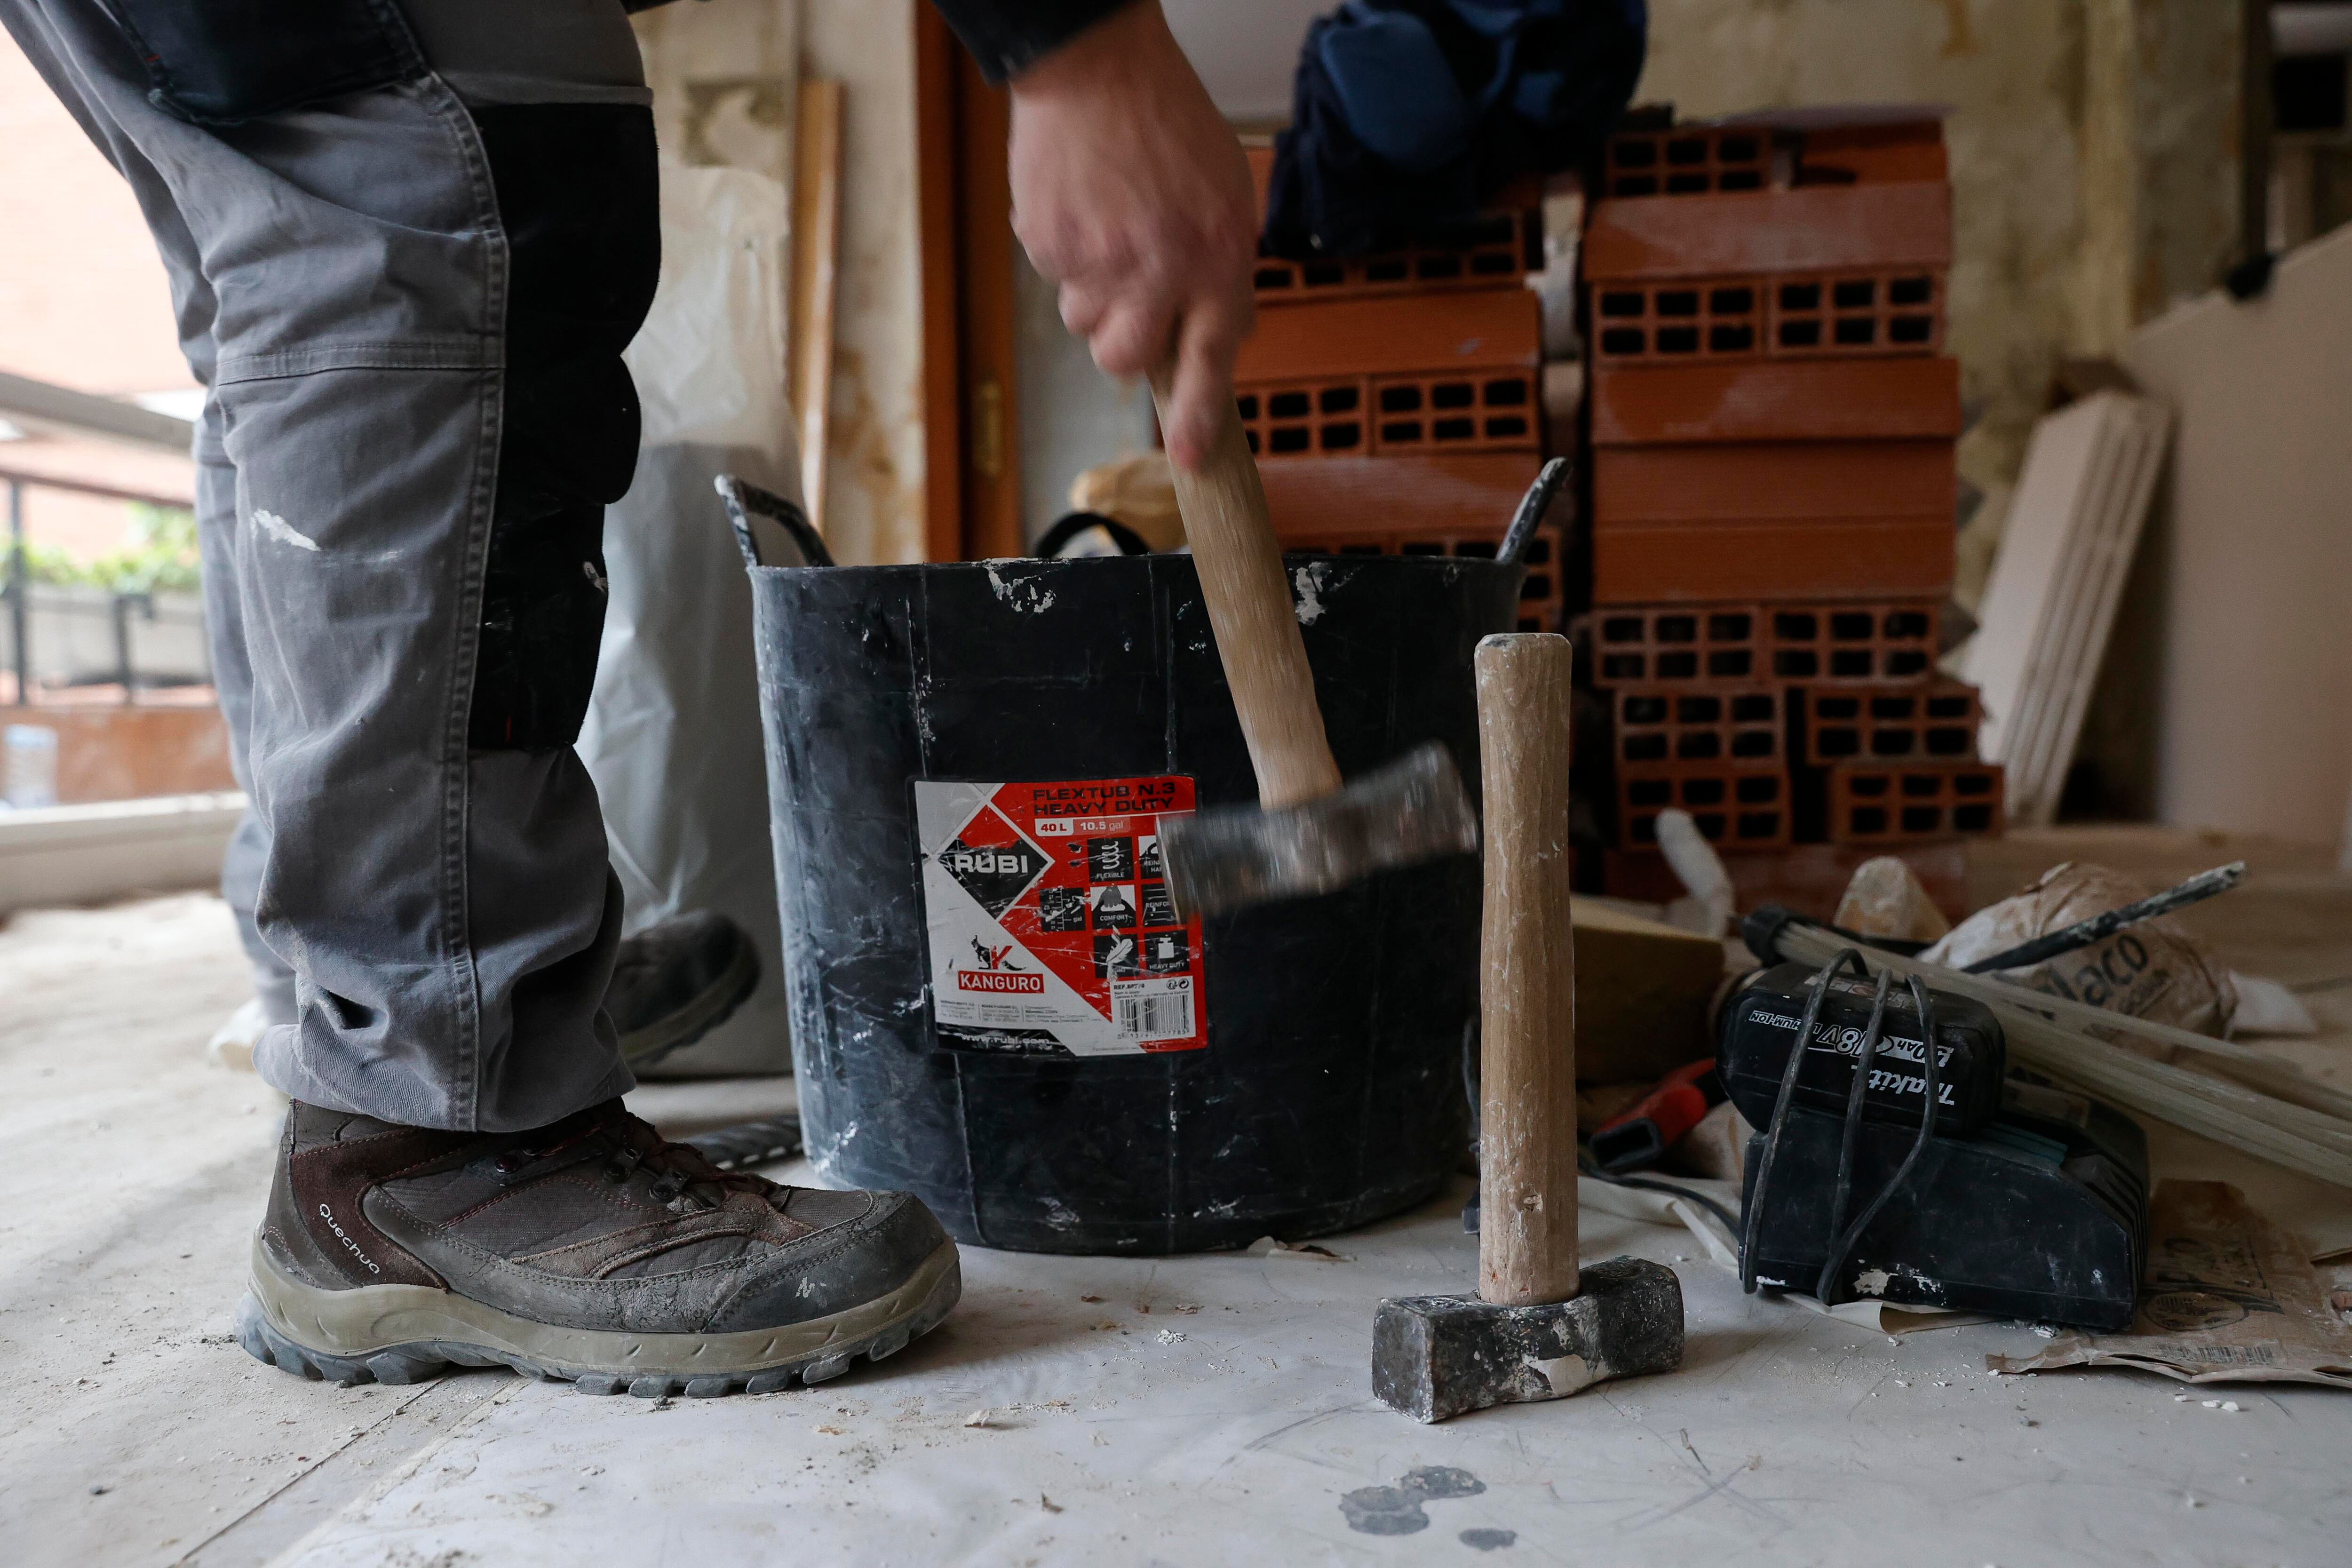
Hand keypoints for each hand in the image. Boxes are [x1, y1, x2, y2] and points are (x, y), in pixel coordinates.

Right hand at [1006, 1, 1255, 469]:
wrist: (1097, 68)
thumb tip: (1215, 340)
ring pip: (1083, 324)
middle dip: (1123, 341)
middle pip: (1125, 358)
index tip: (1191, 458)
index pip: (1210, 359)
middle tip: (1127, 298)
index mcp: (1215, 258)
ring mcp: (1097, 261)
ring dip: (1092, 294)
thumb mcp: (1227, 199)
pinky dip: (1064, 252)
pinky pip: (1053, 278)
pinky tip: (1081, 206)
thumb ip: (1223, 273)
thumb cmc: (1168, 128)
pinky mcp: (1048, 245)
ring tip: (1104, 231)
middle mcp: (1158, 269)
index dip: (1197, 416)